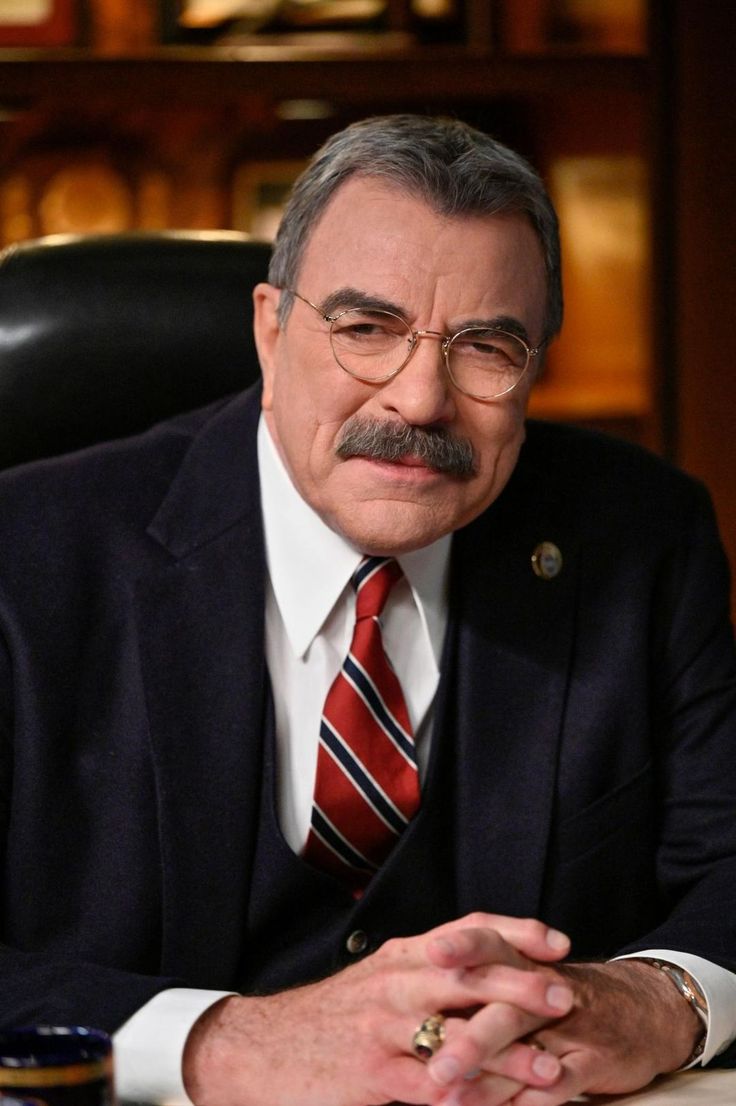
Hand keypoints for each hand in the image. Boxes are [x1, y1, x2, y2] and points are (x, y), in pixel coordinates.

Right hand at [182, 912, 572, 1105]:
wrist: (262, 1047)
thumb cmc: (332, 1016)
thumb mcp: (379, 978)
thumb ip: (426, 972)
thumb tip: (483, 969)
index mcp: (405, 953)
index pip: (470, 930)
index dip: (517, 932)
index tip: (559, 942)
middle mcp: (399, 980)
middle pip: (471, 974)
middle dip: (523, 986)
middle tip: (567, 998)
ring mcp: (385, 1026)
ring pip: (460, 1035)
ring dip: (511, 1055)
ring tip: (553, 1069)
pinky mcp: (373, 1073)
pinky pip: (433, 1087)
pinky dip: (471, 1099)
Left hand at [428, 959, 703, 1105]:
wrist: (645, 1008)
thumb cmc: (566, 995)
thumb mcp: (528, 973)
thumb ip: (480, 978)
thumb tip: (420, 993)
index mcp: (524, 962)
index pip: (492, 943)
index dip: (463, 946)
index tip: (430, 952)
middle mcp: (545, 991)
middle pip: (504, 1007)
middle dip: (468, 1038)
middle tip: (435, 1067)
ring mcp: (571, 1026)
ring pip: (528, 1049)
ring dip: (490, 1079)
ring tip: (453, 1100)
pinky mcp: (596, 1060)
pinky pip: (565, 1082)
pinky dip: (536, 1099)